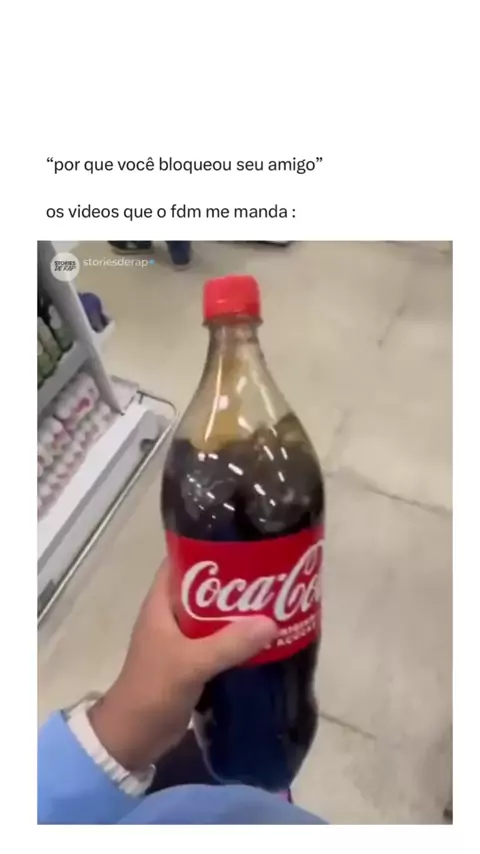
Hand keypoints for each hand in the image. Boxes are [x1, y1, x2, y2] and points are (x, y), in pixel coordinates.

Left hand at [89, 560, 276, 771]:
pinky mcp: (193, 662)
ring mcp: (182, 640)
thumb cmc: (152, 691)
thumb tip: (270, 622)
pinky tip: (267, 638)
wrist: (133, 738)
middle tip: (273, 573)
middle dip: (236, 581)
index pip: (183, 560)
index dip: (210, 548)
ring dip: (241, 612)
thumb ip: (228, 644)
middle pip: (207, 587)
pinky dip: (240, 638)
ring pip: (216, 615)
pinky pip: (221, 641)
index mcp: (161, 603)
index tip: (245, 544)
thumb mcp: (189, 664)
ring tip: (278, 601)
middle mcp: (172, 615)